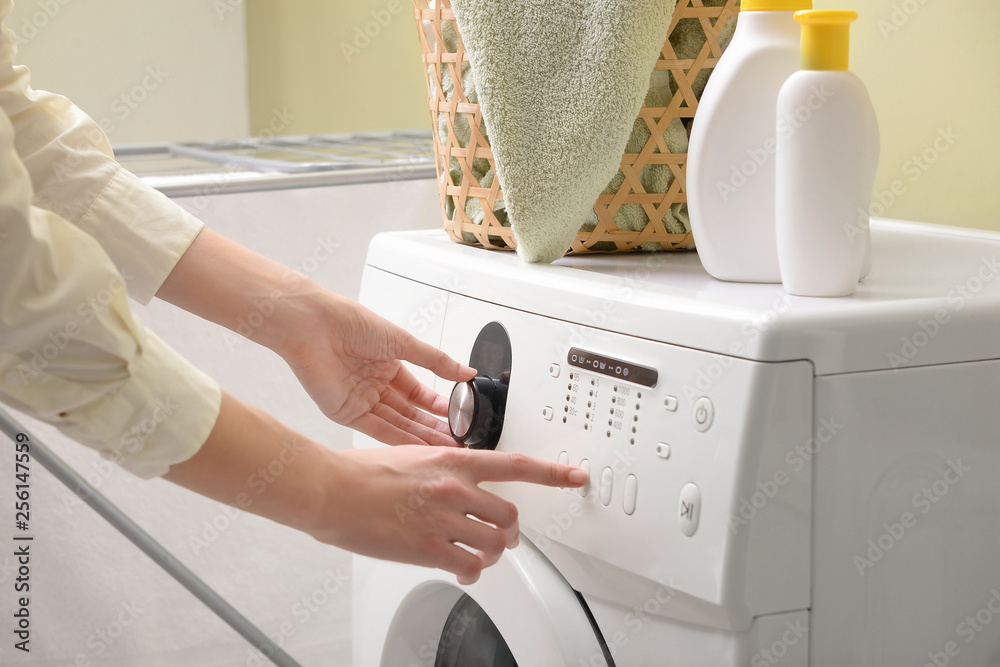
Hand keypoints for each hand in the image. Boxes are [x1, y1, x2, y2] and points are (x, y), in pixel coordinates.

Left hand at [283, 291, 475, 446]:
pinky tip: (419, 447)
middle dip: (432, 427)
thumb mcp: (403, 342)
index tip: (459, 417)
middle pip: (409, 412)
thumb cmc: (352, 324)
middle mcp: (375, 385)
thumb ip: (436, 361)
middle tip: (457, 440)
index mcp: (388, 365)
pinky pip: (377, 429)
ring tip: (445, 447)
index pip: (418, 393)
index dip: (438, 406)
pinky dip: (399, 438)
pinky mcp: (346, 413)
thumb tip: (466, 371)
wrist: (315, 326)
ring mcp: (361, 401)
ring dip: (420, 436)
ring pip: (397, 423)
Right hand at [314, 446, 587, 583]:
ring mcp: (443, 519)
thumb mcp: (412, 455)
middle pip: (509, 516)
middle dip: (509, 530)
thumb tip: (460, 483)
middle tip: (502, 536)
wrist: (330, 489)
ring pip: (493, 544)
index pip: (516, 465)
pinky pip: (468, 566)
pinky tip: (460, 567)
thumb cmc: (362, 472)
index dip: (552, 473)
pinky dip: (470, 570)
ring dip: (490, 553)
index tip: (574, 476)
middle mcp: (454, 488)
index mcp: (452, 459)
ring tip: (477, 553)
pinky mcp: (428, 548)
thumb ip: (443, 468)